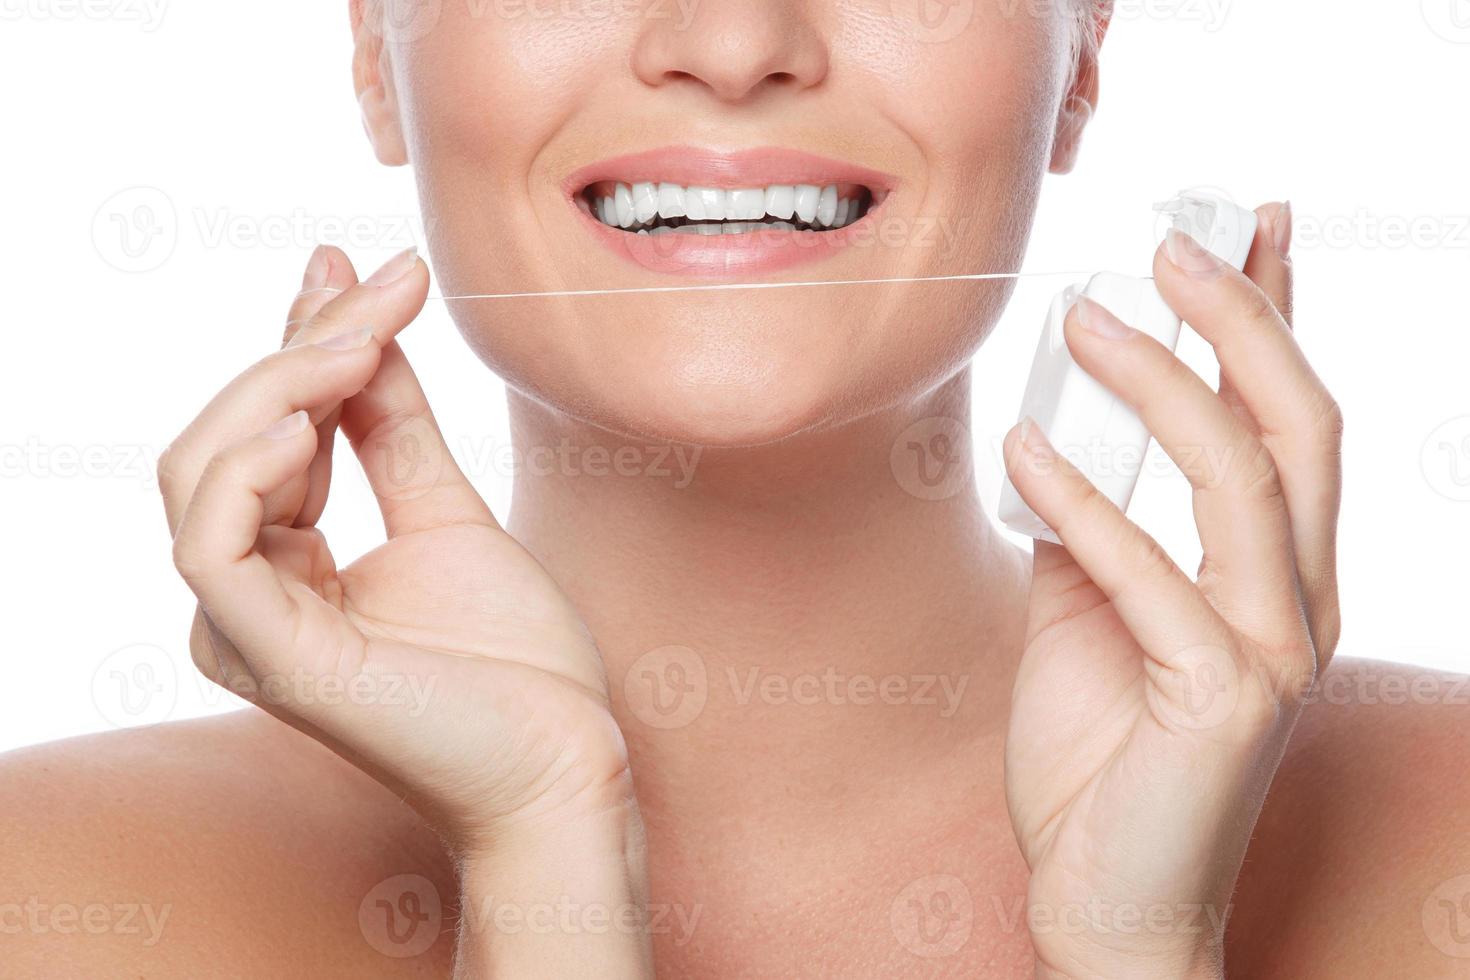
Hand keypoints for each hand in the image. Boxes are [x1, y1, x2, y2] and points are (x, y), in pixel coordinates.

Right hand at [159, 246, 651, 975]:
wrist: (567, 756)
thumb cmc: (516, 657)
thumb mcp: (447, 509)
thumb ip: (390, 425)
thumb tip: (360, 321)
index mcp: (283, 566)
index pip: (262, 429)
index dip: (302, 339)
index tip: (355, 262)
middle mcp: (247, 597)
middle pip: (223, 437)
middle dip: (301, 347)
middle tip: (383, 289)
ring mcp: (248, 632)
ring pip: (202, 473)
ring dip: (277, 388)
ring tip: (362, 344)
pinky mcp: (270, 659)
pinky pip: (212, 546)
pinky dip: (247, 471)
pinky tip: (310, 423)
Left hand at [1002, 204, 1340, 977]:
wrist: (1104, 897)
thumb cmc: (1099, 758)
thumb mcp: (1086, 618)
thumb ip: (1091, 532)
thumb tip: (1057, 443)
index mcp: (1275, 575)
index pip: (1287, 421)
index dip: (1273, 318)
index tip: (1242, 229)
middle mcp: (1298, 602)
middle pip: (1299, 428)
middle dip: (1243, 323)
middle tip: (1170, 246)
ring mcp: (1272, 653)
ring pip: (1246, 484)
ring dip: (1165, 388)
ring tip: (1087, 321)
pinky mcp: (1223, 701)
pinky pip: (1151, 575)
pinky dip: (1084, 504)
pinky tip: (1025, 449)